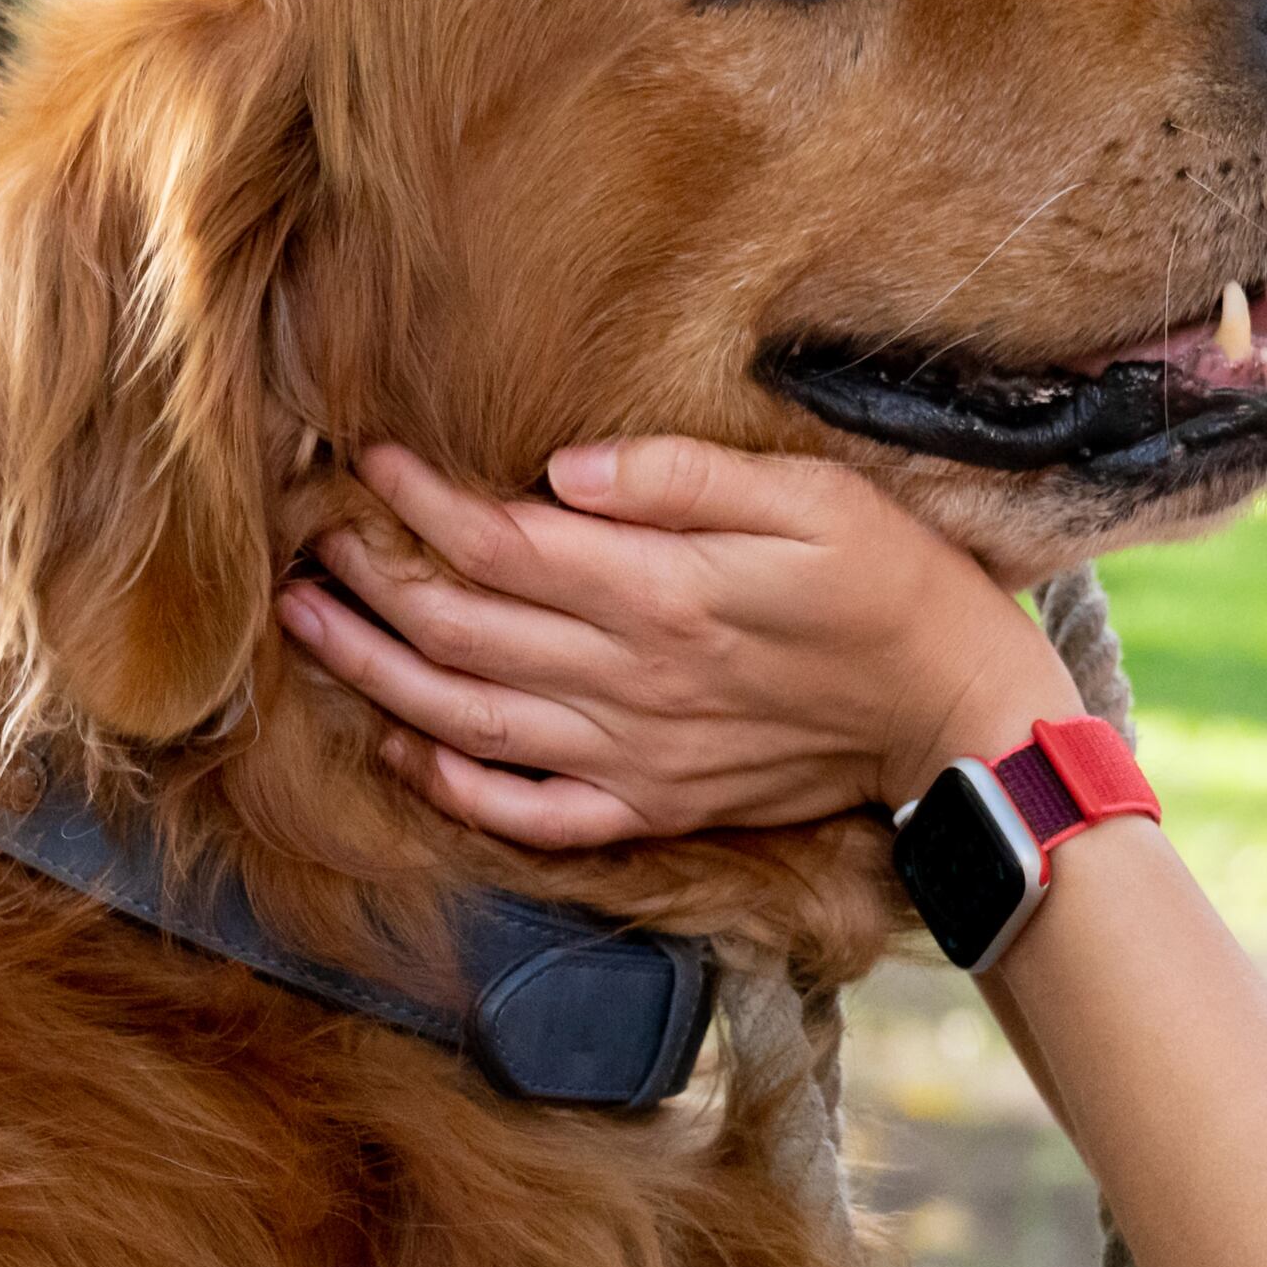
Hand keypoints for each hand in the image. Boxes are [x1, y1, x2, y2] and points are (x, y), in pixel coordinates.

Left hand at [273, 438, 1084, 851]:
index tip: (368, 457)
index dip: (420, 501)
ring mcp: (634, 754)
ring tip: (309, 625)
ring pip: (466, 719)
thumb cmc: (897, 585)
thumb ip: (685, 480)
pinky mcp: (652, 804)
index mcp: (664, 593)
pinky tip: (401, 747)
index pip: (501, 543)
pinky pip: (526, 809)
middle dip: (371, 577)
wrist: (957, 714)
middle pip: (461, 628)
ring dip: (375, 671)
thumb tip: (566, 470)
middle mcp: (631, 680)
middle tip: (310, 534)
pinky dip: (451, 785)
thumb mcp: (815, 495)